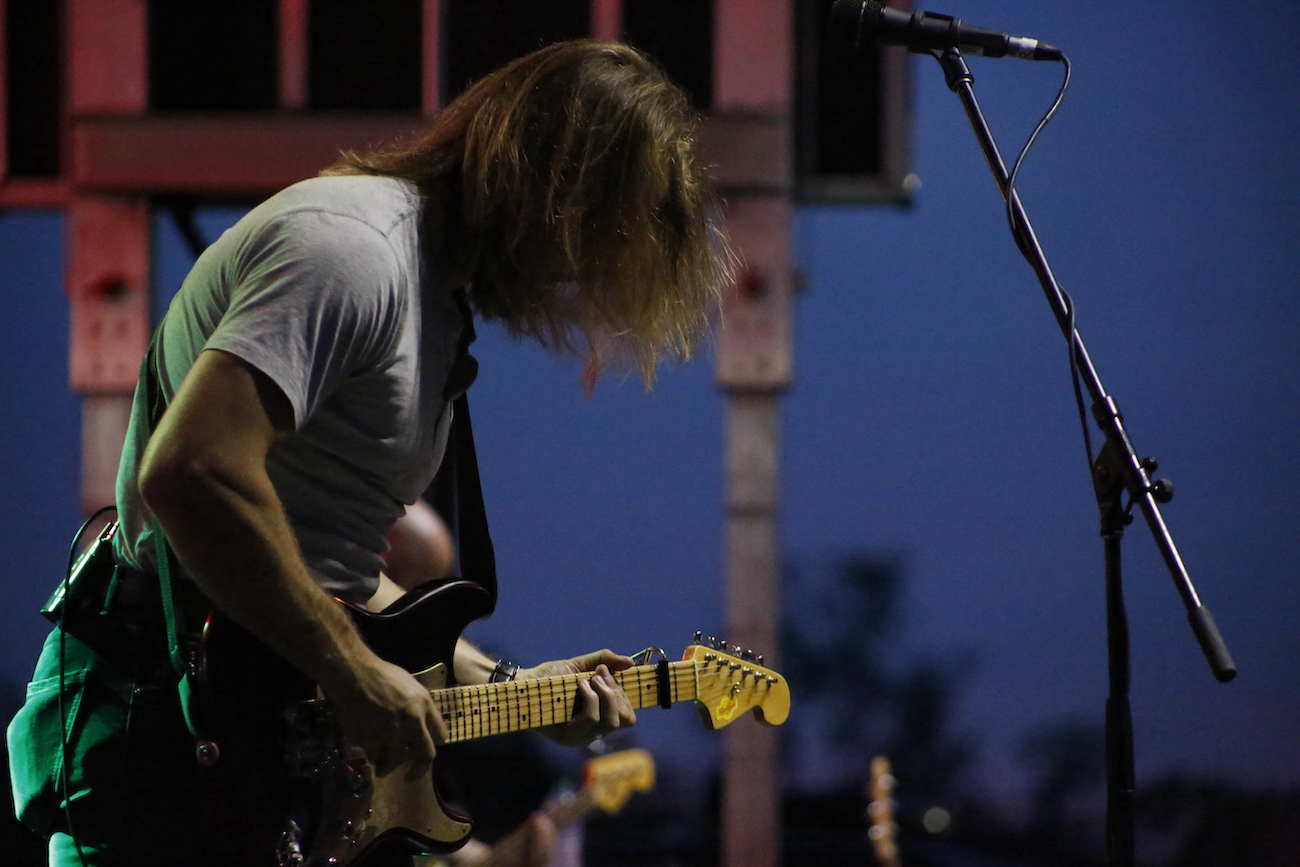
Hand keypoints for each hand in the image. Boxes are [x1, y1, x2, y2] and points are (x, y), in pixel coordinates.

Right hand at [326, 655, 447, 779]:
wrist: (353, 675)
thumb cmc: (383, 676)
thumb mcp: (413, 687)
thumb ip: (424, 710)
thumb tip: (431, 730)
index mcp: (422, 708)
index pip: (438, 737)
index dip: (433, 747)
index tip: (425, 757)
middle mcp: (408, 724)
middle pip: (421, 756)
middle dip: (417, 772)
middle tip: (408, 778)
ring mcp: (387, 733)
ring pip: (391, 761)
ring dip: (386, 764)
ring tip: (381, 765)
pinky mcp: (366, 740)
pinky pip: (370, 752)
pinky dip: (369, 750)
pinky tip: (364, 739)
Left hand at [519, 649, 636, 746]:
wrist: (523, 683)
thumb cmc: (550, 677)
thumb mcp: (581, 665)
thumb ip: (606, 661)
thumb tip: (631, 663)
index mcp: (599, 718)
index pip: (627, 717)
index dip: (624, 694)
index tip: (607, 673)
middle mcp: (593, 731)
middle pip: (625, 720)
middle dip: (616, 692)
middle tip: (599, 675)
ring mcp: (581, 737)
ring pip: (610, 721)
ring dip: (605, 694)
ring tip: (588, 680)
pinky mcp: (567, 737)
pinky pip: (591, 718)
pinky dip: (590, 698)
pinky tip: (580, 686)